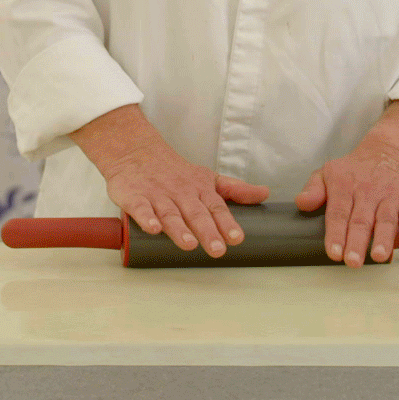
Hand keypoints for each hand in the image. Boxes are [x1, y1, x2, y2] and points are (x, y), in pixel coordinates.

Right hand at [70, 105, 268, 257]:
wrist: (135, 151)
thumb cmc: (175, 172)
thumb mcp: (207, 177)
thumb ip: (235, 189)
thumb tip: (264, 194)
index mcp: (200, 189)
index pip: (216, 207)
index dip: (226, 223)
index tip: (237, 238)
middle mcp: (181, 193)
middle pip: (196, 213)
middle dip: (207, 231)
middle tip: (217, 249)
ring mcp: (157, 195)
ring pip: (170, 213)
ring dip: (179, 229)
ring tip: (189, 244)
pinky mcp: (134, 197)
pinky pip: (141, 208)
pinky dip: (147, 218)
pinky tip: (154, 229)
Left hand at [296, 101, 398, 266]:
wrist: (388, 152)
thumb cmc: (354, 170)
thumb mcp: (328, 173)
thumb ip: (313, 189)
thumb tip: (301, 203)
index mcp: (343, 186)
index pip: (338, 213)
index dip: (335, 234)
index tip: (334, 252)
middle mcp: (366, 191)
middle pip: (360, 220)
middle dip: (356, 242)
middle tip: (353, 262)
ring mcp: (388, 194)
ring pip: (385, 218)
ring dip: (384, 237)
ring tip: (379, 255)